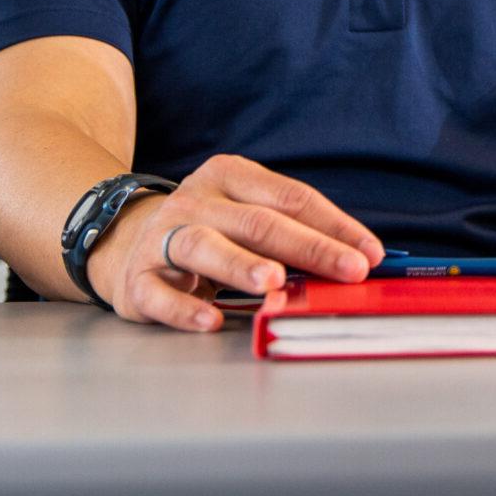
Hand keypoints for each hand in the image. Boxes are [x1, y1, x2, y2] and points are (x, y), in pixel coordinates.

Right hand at [88, 154, 382, 331]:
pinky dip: (185, 309)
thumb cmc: (210, 230)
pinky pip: (161, 295)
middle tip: (348, 270)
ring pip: (204, 248)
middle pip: (258, 223)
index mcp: (229, 176)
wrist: (125, 241)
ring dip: (242, 266)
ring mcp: (162, 239)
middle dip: (309, 247)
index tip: (370, 253)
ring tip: (275, 282)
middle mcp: (195, 202)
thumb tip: (356, 259)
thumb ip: (293, 230)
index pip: (291, 198)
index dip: (335, 225)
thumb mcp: (246, 214)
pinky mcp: (137, 280)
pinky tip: (212, 319)